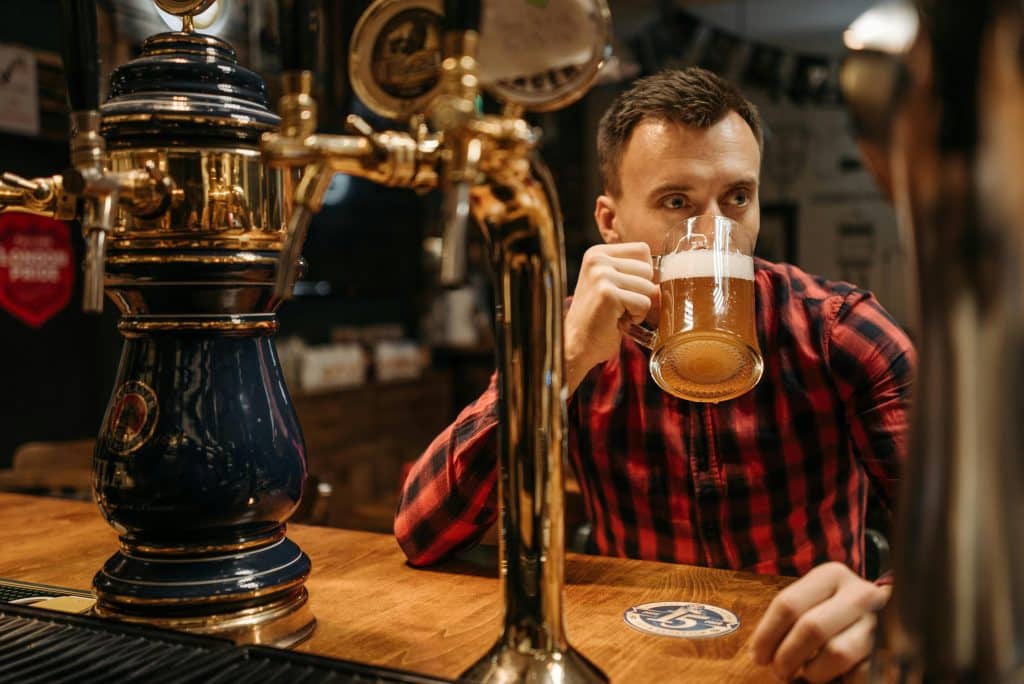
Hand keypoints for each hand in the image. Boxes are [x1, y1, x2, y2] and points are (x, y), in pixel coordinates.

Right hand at [565, 243, 656, 393]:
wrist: (576, 346)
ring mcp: (601, 275)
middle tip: (620, 306)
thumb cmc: (599, 318)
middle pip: (648, 268)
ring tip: (617, 314)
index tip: (627, 290)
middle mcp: (597, 259)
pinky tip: (616, 321)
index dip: (644, 273)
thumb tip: (673, 273)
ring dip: (639, 306)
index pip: (642, 249)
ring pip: (648, 287)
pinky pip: (644, 303)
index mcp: (597, 253)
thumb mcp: (616, 286)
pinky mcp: (608, 294)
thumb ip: (637, 274)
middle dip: (641, 292)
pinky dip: (636, 317)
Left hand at [749, 562, 890, 681]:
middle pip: (811, 628)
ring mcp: (878, 622)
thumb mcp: (813, 601)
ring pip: (837, 653)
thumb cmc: (834, 611)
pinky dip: (840, 681)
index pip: (788, 604)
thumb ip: (790, 616)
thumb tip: (759, 653)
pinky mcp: (891, 650)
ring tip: (806, 673)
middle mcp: (858, 593)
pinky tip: (833, 678)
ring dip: (814, 672)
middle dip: (787, 656)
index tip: (758, 656)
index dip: (767, 635)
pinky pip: (860, 674)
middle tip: (779, 671)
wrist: (888, 615)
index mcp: (831, 575)